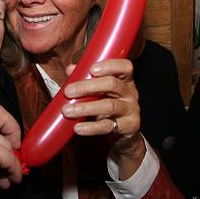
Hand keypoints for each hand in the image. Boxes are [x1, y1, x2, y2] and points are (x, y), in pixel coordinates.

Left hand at [60, 59, 146, 178]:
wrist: (122, 133)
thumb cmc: (107, 106)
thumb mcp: (99, 91)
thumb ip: (86, 78)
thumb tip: (71, 69)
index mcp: (125, 80)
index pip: (125, 66)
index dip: (110, 65)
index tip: (92, 69)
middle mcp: (130, 93)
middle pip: (112, 84)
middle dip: (87, 87)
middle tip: (68, 91)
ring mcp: (131, 110)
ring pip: (109, 106)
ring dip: (85, 108)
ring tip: (68, 111)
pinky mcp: (129, 127)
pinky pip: (108, 126)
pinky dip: (91, 127)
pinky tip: (78, 128)